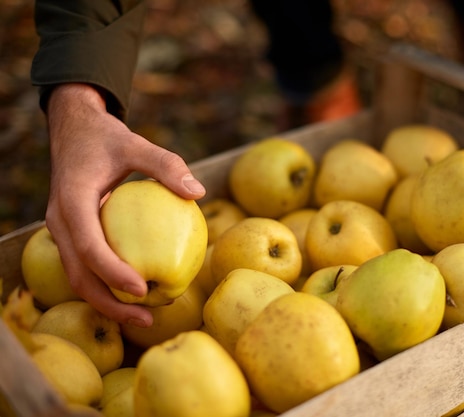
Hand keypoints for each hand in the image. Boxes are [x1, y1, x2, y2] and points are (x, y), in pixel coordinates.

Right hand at [45, 83, 205, 326]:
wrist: (73, 130)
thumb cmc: (107, 138)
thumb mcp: (136, 143)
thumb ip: (166, 164)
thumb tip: (199, 191)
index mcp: (72, 200)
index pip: (89, 245)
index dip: (113, 271)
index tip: (144, 290)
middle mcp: (60, 221)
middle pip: (79, 275)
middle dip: (110, 303)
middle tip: (148, 318)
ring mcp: (62, 231)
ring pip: (78, 278)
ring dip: (108, 302)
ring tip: (146, 318)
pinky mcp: (71, 235)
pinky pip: (85, 268)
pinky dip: (107, 286)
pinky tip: (137, 295)